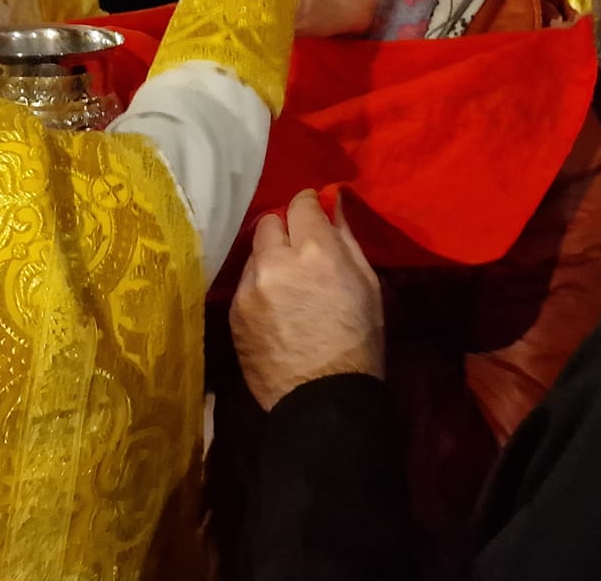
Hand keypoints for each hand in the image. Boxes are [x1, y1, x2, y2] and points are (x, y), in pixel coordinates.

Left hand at [230, 190, 383, 410]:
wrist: (322, 399)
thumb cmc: (358, 341)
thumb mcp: (367, 285)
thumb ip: (346, 238)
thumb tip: (333, 202)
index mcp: (315, 252)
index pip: (300, 203)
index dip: (309, 205)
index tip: (314, 213)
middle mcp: (275, 262)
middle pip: (269, 222)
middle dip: (285, 230)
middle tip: (300, 251)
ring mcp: (249, 288)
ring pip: (254, 254)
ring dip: (270, 259)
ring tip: (287, 285)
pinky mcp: (234, 312)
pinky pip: (245, 284)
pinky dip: (259, 287)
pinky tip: (275, 309)